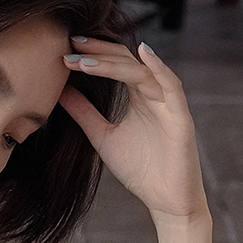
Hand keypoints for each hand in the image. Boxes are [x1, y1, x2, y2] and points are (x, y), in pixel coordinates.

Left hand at [60, 38, 216, 242]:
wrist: (165, 200)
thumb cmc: (139, 170)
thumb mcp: (102, 136)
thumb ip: (84, 113)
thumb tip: (61, 91)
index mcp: (138, 96)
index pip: (115, 65)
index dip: (92, 55)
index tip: (65, 49)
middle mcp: (154, 94)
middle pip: (127, 60)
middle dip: (99, 50)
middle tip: (72, 42)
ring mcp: (169, 104)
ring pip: (141, 71)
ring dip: (113, 63)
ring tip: (85, 58)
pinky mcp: (181, 117)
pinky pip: (172, 86)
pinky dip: (158, 68)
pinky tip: (143, 53)